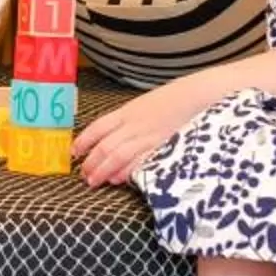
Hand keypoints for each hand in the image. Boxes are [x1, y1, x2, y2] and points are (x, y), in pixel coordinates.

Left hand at [74, 75, 231, 186]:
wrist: (201, 94)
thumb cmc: (176, 100)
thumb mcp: (147, 105)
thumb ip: (132, 119)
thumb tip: (116, 133)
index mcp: (129, 111)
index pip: (99, 126)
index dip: (84, 140)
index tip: (74, 152)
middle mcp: (135, 123)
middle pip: (105, 144)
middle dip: (92, 161)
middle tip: (84, 175)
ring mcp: (148, 135)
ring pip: (117, 154)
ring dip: (103, 169)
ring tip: (94, 181)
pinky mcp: (162, 146)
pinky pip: (140, 160)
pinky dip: (127, 170)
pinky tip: (118, 179)